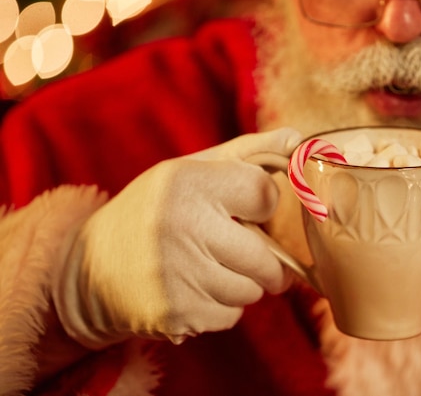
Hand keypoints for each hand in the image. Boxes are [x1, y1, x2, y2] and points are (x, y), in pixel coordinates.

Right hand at [52, 128, 301, 348]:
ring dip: (241, 284)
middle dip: (266, 261)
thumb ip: (247, 153)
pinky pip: (230, 316)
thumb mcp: (190, 170)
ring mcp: (179, 274)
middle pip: (266, 258)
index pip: (264, 192)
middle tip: (251, 255)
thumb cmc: (153, 212)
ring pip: (251, 291)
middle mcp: (183, 226)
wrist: (89, 270)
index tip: (248, 209)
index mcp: (187, 181)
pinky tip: (194, 290)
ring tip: (212, 269)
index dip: (263, 204)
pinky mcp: (176, 313)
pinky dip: (221, 307)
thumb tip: (296, 138)